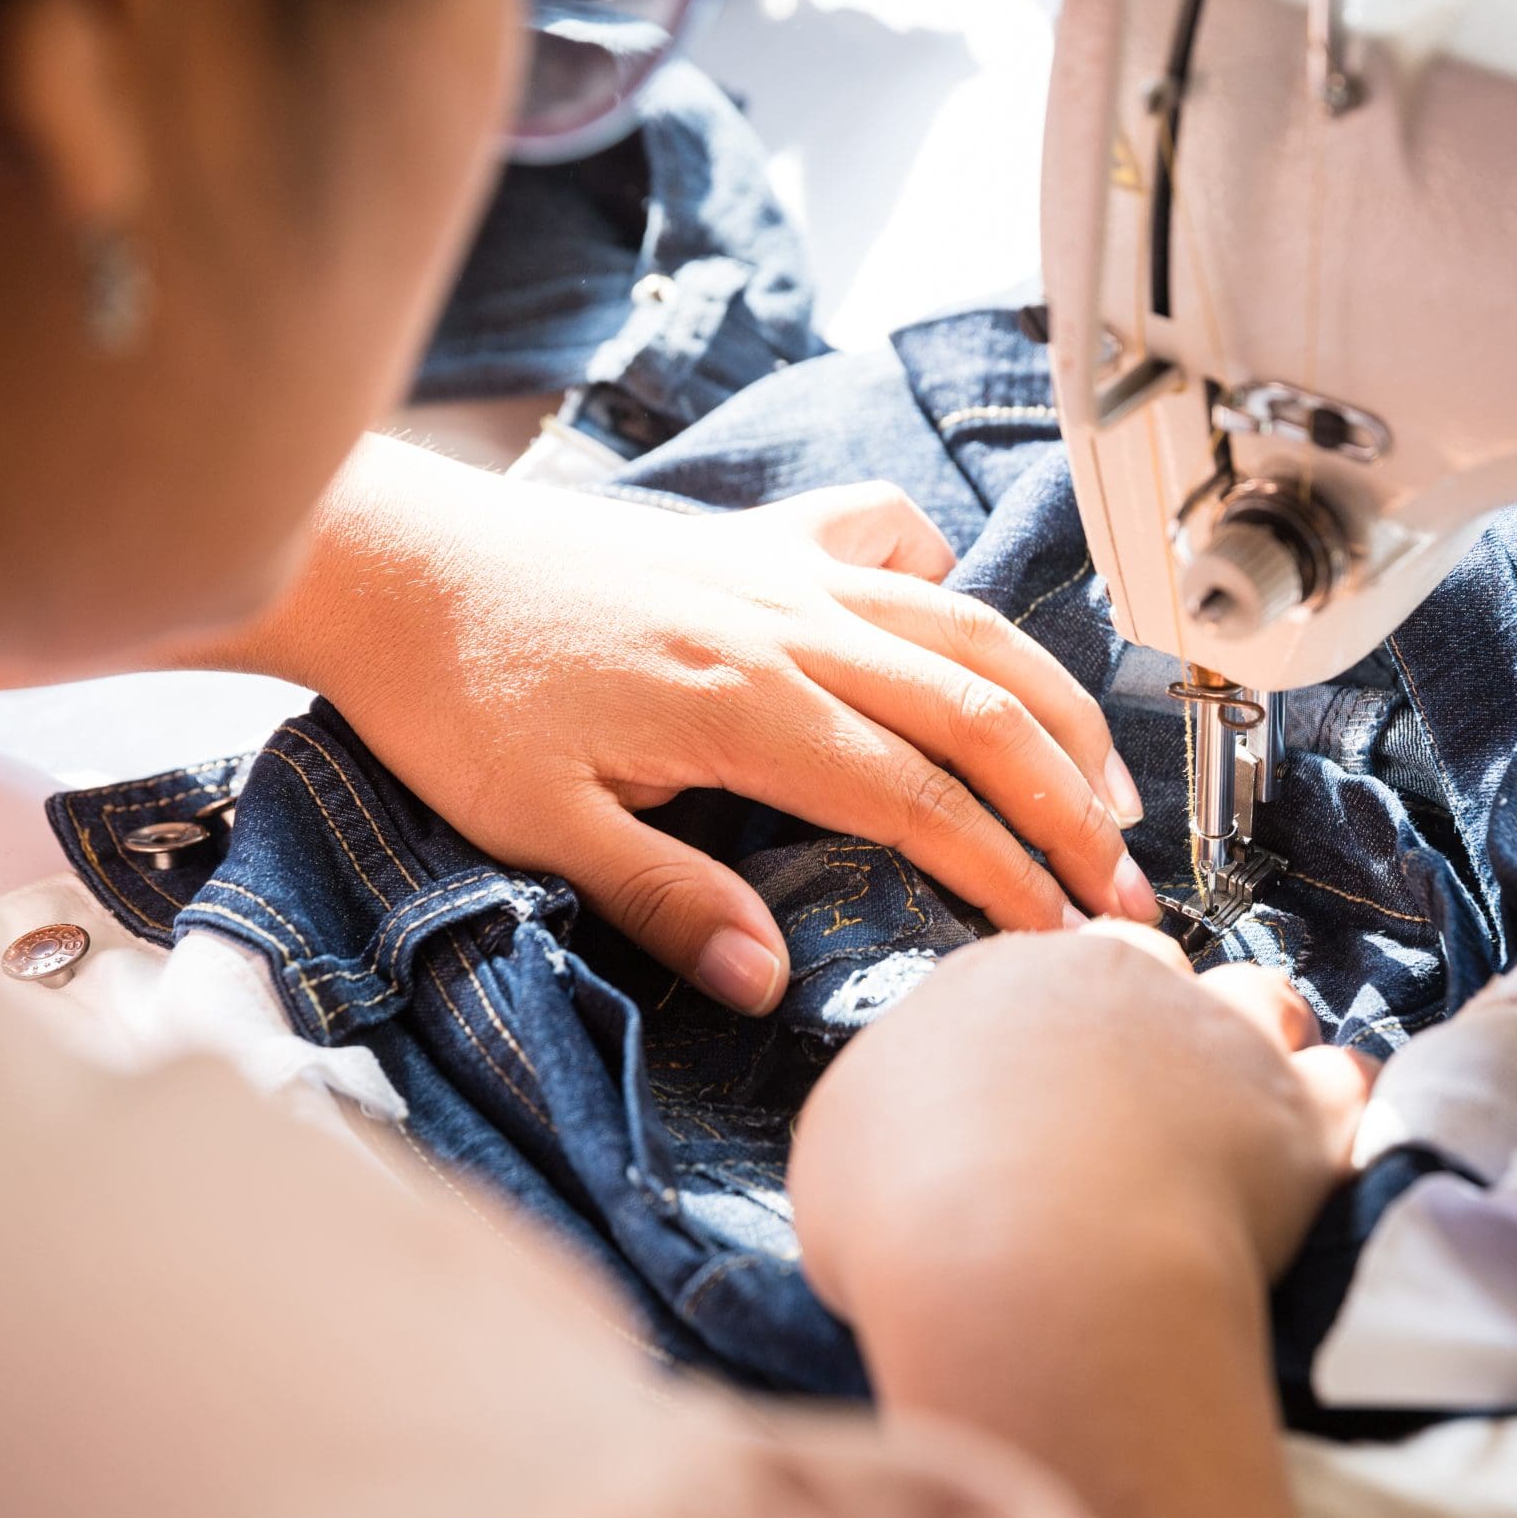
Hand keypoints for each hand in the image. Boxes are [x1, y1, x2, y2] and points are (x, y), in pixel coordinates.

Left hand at [263, 437, 1158, 1015]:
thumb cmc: (453, 693)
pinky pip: (891, 536)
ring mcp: (783, 568)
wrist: (392, 564)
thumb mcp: (541, 824)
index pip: (922, 800)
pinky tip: (962, 629)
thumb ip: (667, 900)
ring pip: (968, 627)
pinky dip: (950, 578)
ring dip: (1053, 705)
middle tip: (1125, 888)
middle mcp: (790, 624)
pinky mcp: (759, 538)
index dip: (1007, 874)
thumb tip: (766, 981)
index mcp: (746, 706)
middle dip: (1072, 806)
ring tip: (1106, 785)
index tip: (1062, 938)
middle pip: (982, 712)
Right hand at [784, 926, 1374, 1517]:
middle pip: (1154, 970)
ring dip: (1254, 1044)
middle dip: (1152, 1024)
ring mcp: (1218, 1034)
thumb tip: (904, 1141)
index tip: (1047, 1083)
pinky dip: (1334, 1109)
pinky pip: (1346, 1080)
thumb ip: (889, 1119)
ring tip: (1231, 1113)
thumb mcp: (841, 1150)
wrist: (1030, 1262)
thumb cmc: (911, 1213)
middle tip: (1131, 1108)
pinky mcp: (1297, 1110)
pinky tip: (1314, 1146)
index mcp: (998, 977)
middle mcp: (1117, 980)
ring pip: (1262, 998)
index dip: (1049, 1032)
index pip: (1040, 974)